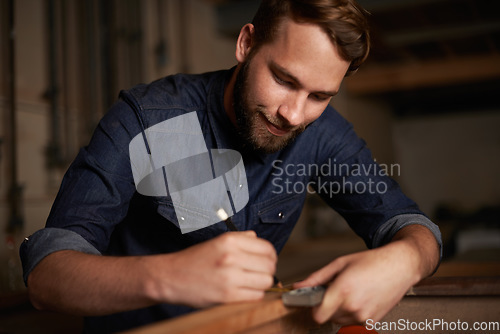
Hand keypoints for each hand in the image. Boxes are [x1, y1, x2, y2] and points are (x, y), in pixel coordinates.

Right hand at [152, 231, 276, 307]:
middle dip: (268, 270)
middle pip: (269, 265)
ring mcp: (230, 277)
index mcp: (230, 241)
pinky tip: (245, 291)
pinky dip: (254, 295)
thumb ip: (240, 238)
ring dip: (262, 284)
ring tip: (251, 283)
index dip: (270, 256)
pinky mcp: (227, 296)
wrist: (171, 277)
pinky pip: (256, 296)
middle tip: (259, 273)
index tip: (266, 260)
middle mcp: (232, 256)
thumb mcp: (217, 241)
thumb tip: (258, 239)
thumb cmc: (194, 260)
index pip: (267, 248)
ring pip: (266, 282)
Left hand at [293, 241, 422, 324]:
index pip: (318, 315)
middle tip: (335, 290)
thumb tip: (298, 286)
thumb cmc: (372, 262)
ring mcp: (364, 316)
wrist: (400, 266)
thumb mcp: (340, 264)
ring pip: (340, 320)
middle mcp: (353, 306)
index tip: (313, 301)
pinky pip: (353, 322)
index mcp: (343, 290)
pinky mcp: (372, 322)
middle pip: (328, 317)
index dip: (313, 309)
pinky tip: (360, 298)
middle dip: (327, 306)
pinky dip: (352, 313)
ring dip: (339, 310)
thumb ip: (316, 277)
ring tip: (350, 292)